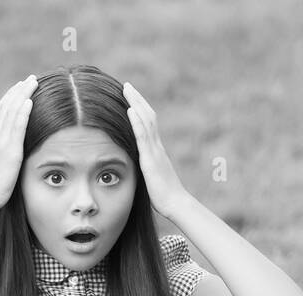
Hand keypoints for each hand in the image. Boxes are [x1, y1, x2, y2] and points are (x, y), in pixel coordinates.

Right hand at [0, 75, 36, 209]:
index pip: (1, 111)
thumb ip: (3, 153)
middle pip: (6, 106)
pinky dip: (23, 112)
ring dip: (23, 95)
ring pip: (12, 112)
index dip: (11, 96)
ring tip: (33, 83)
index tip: (20, 86)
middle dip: (19, 90)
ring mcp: (1, 142)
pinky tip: (30, 101)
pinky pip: (17, 127)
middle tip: (31, 78)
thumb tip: (11, 151)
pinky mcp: (10, 151)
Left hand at [123, 82, 190, 218]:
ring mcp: (155, 150)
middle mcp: (157, 146)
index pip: (148, 124)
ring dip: (136, 103)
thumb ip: (146, 169)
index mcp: (156, 150)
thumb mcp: (152, 178)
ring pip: (146, 121)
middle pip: (148, 116)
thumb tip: (139, 168)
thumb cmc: (164, 196)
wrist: (176, 204)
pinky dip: (136, 122)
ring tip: (126, 89)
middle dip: (137, 100)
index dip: (140, 109)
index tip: (130, 98)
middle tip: (127, 85)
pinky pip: (143, 136)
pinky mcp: (150, 158)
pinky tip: (129, 110)